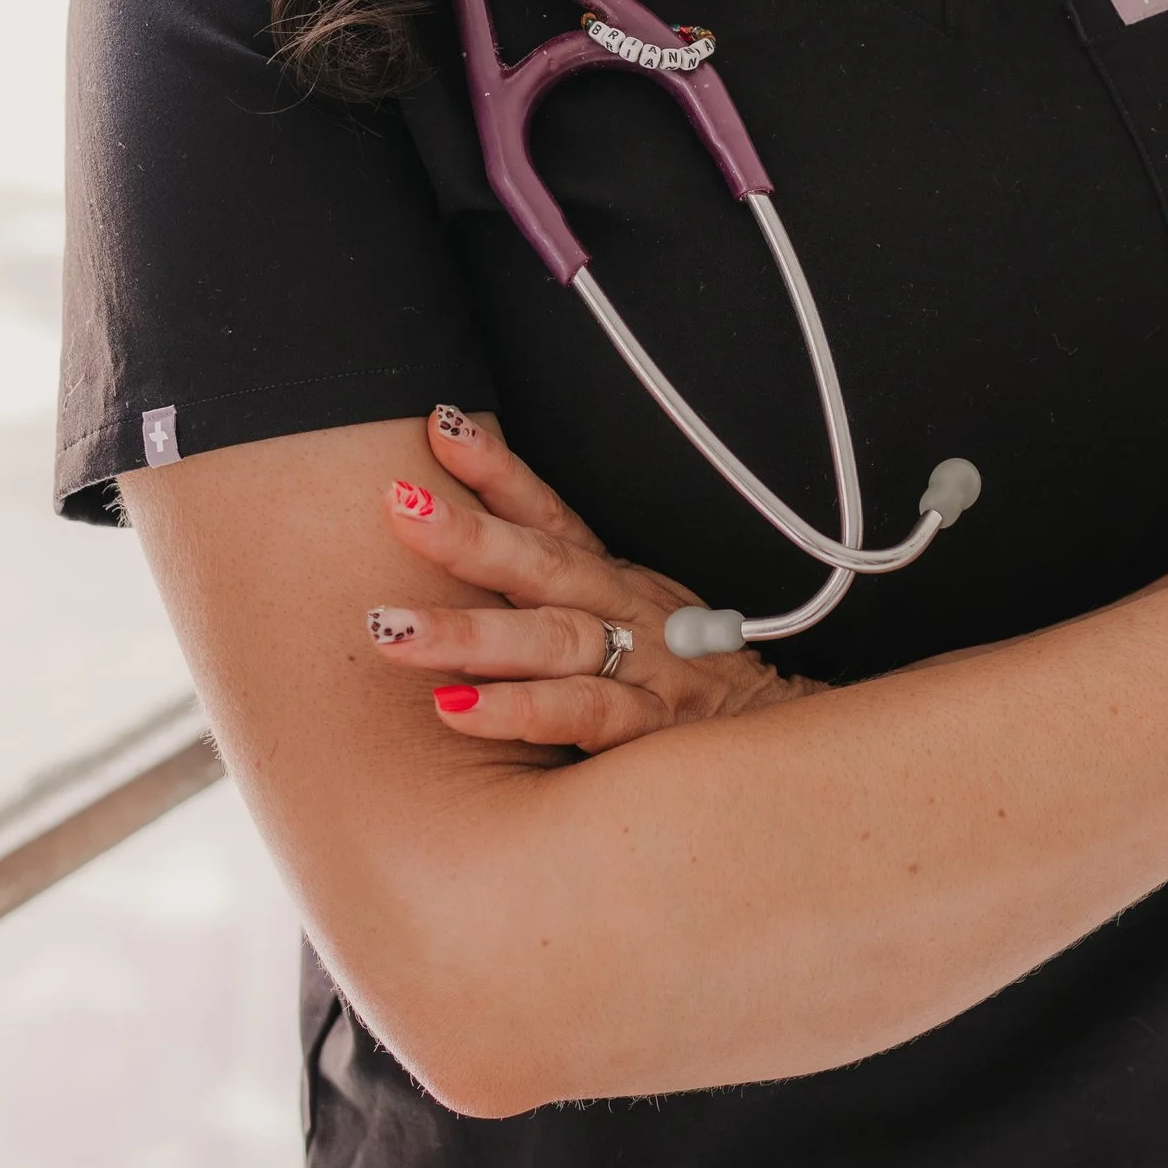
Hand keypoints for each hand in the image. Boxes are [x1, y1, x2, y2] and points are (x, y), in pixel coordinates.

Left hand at [367, 406, 799, 749]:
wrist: (779, 743)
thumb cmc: (684, 682)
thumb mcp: (632, 619)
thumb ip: (558, 595)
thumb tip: (467, 562)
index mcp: (614, 579)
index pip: (549, 513)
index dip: (496, 469)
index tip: (438, 424)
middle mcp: (625, 610)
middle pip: (540, 565)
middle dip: (466, 535)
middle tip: (396, 505)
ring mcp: (642, 667)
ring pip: (550, 639)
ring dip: (466, 634)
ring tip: (389, 629)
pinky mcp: (652, 730)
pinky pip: (581, 714)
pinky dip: (519, 709)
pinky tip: (452, 710)